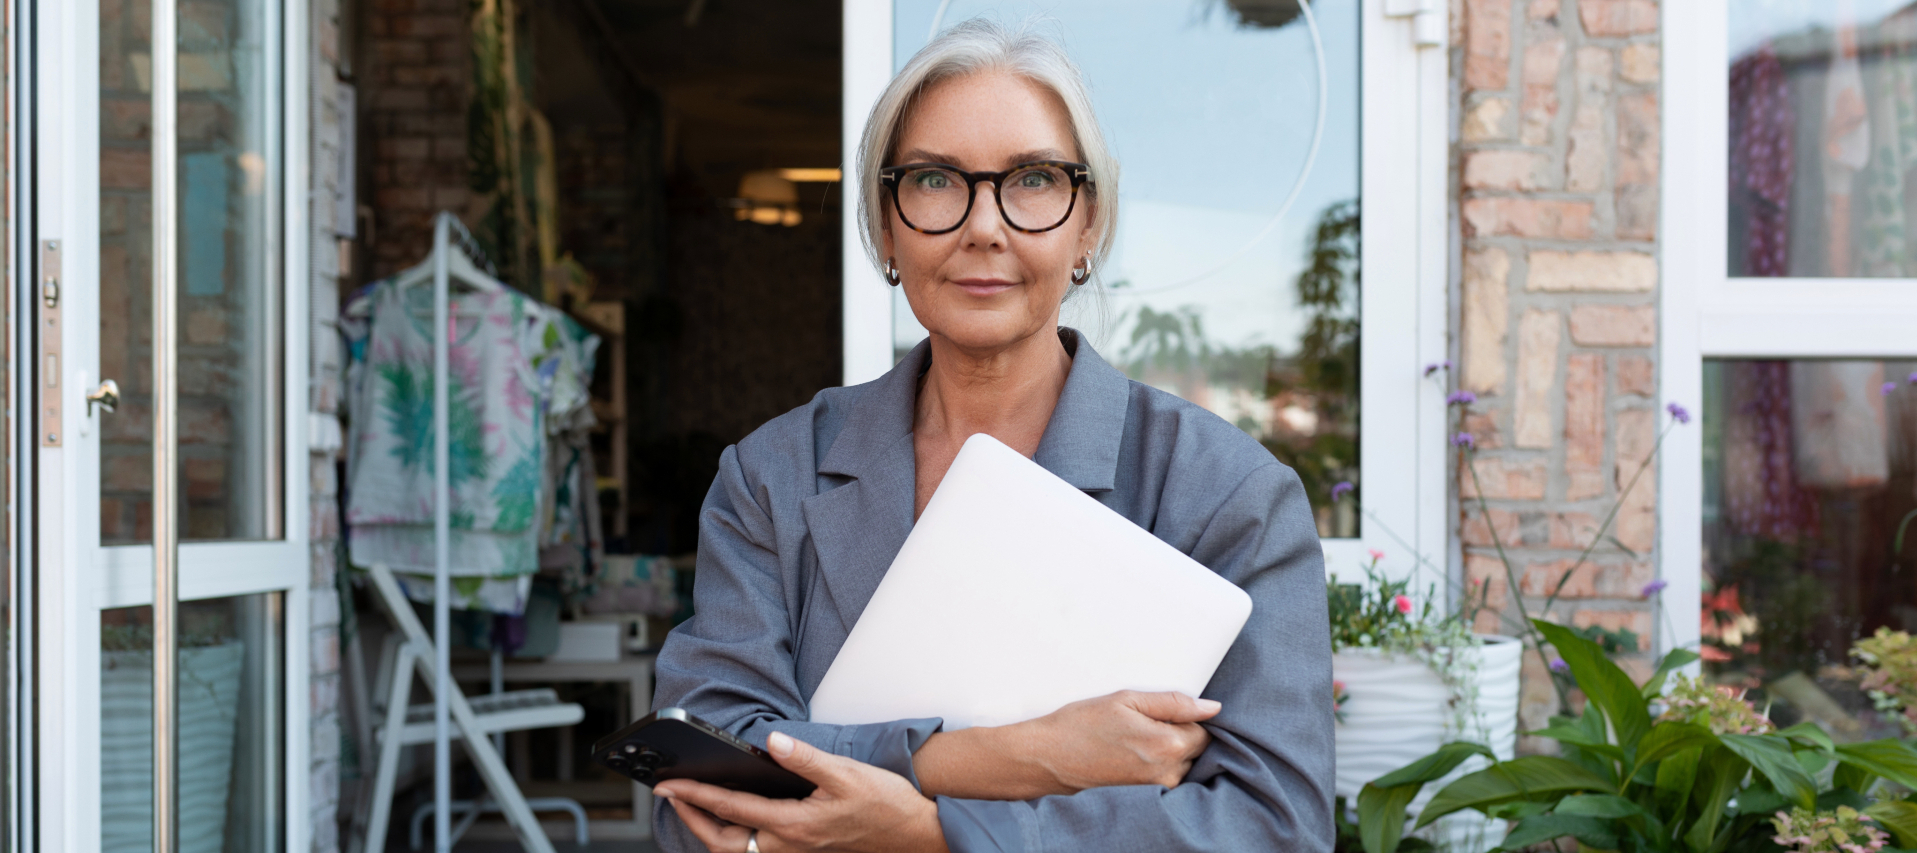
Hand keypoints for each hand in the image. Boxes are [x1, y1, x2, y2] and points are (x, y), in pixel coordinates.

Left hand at [654, 731, 948, 852]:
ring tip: (694, 805)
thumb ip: (803, 757)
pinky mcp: (803, 851)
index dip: (695, 795)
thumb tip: (769, 742)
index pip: (731, 811)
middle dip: (692, 819)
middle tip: (671, 794)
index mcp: (794, 825)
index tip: (670, 784)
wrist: (914, 833)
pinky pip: (755, 850)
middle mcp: (789, 846)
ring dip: (710, 831)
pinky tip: (732, 819)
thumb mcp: (845, 772)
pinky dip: (734, 837)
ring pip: (738, 851)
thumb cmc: (884, 803)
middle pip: (723, 843)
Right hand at [912, 689, 1220, 799]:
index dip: (1186, 714)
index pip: (1205, 727)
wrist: (1049, 757)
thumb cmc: (1082, 724)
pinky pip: (1170, 772)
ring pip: (1184, 760)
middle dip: (1181, 730)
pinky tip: (1132, 750)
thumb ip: (1174, 703)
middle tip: (1145, 721)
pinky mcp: (1148, 793)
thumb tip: (1213, 708)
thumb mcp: (1127, 700)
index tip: (1161, 710)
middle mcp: (1169, 771)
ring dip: (1170, 746)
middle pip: (1198, 746)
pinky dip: (1159, 759)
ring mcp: (1158, 786)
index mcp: (1168, 744)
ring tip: (1135, 736)